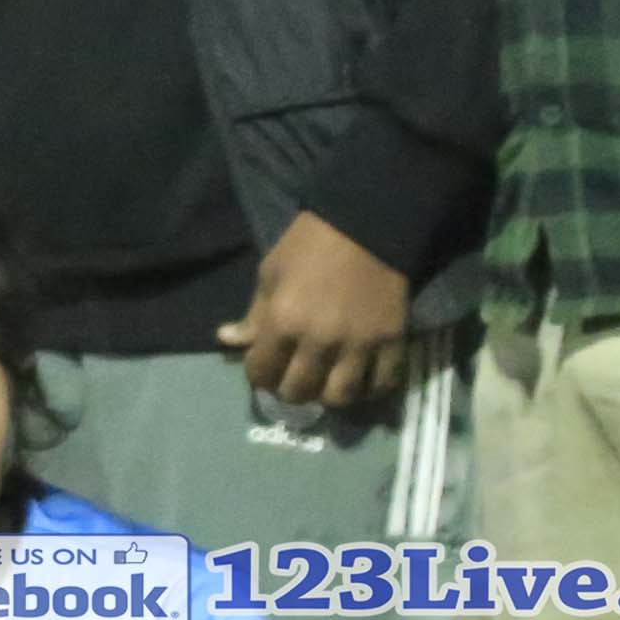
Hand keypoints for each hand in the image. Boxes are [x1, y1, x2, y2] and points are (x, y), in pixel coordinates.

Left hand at [222, 209, 414, 416]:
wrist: (367, 222)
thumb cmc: (310, 244)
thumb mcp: (271, 273)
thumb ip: (253, 314)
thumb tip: (227, 340)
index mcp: (283, 321)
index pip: (261, 373)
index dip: (258, 374)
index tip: (264, 366)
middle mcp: (320, 340)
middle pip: (299, 392)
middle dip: (289, 389)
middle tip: (294, 377)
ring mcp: (359, 344)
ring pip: (340, 396)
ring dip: (328, 395)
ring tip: (326, 383)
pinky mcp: (392, 341)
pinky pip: (382, 384)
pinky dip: (370, 390)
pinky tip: (360, 381)